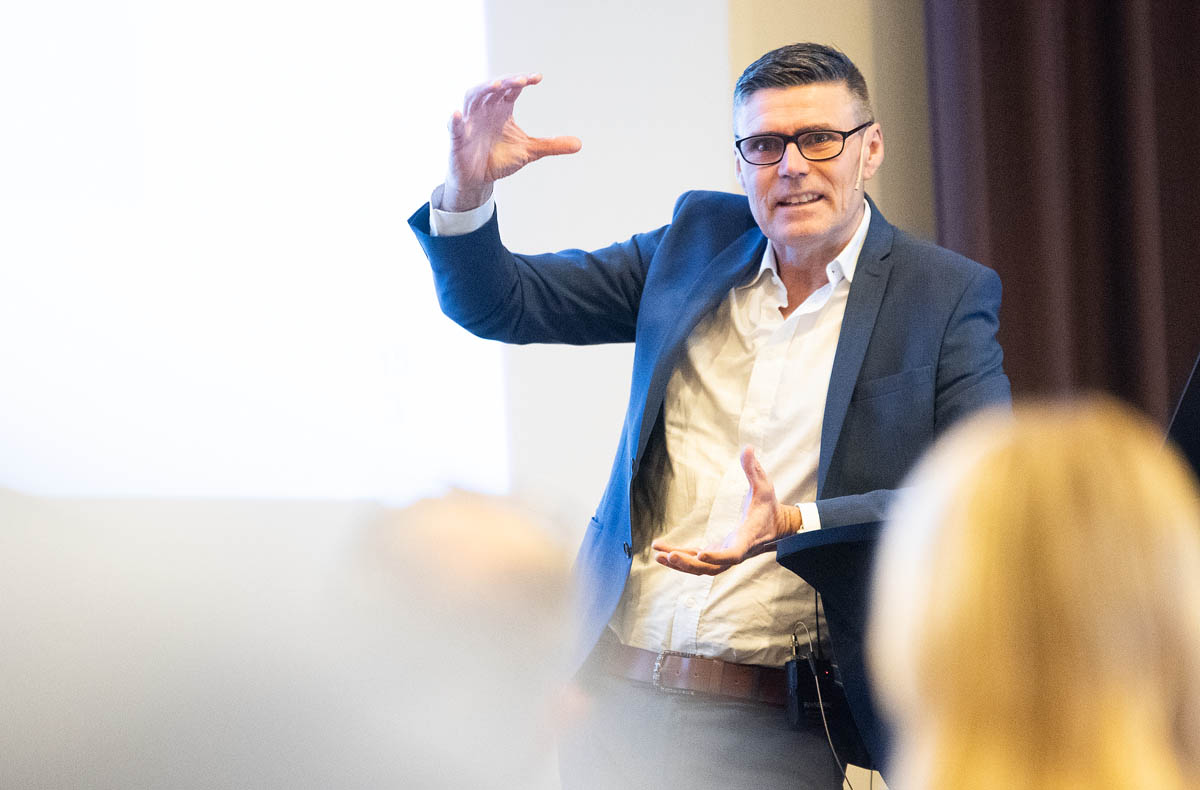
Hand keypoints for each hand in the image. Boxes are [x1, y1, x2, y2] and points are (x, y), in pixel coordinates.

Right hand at [442, 72, 581, 210]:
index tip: (537, 78)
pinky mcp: (457, 139)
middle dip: (506, 82)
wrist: (478, 179)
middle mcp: (485, 110)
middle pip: (493, 88)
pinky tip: (456, 114)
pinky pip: (453, 128)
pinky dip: (453, 120)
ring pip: (472, 99)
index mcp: (502, 108)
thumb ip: (551, 145)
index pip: (512, 88)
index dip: (523, 81)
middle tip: (521, 80)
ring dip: (483, 90)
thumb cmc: (499, 158)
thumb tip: (579, 144)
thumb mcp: (529, 152)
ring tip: (496, 85)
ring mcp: (469, 123)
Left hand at [652, 446, 802, 575]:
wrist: (776, 528)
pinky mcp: (717, 554)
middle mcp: (735, 552)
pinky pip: (696, 561)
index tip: (699, 555)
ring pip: (701, 568)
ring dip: (680, 564)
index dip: (717, 557)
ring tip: (658, 555)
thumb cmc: (769, 507)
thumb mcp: (764, 486)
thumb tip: (748, 448)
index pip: (732, 554)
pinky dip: (680, 558)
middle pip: (711, 567)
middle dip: (689, 564)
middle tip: (668, 556)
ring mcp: (725, 557)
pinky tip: (662, 553)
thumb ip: (754, 469)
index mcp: (747, 538)